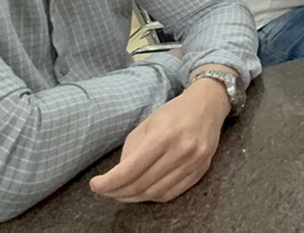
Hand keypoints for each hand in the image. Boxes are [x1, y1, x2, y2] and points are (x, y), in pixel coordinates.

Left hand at [89, 77, 230, 202]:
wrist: (208, 106)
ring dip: (133, 197)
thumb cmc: (174, 112)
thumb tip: (118, 178)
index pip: (129, 171)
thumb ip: (131, 151)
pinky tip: (143, 191)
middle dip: (117, 192)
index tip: (95, 184)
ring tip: (122, 193)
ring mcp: (193, 163)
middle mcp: (181, 151)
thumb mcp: (146, 124)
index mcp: (163, 136)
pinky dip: (153, 196)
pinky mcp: (201, 170)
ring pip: (155, 193)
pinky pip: (172, 193)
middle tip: (106, 191)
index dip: (107, 183)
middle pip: (140, 185)